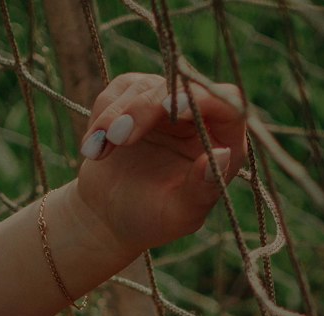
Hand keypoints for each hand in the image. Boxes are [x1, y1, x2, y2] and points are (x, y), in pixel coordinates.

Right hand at [73, 73, 246, 251]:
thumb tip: (222, 155)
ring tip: (99, 151)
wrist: (107, 218)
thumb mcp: (179, 214)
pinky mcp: (136, 98)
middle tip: (119, 138)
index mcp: (223, 146)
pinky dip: (102, 116)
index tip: (171, 106)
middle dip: (145, 108)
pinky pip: (120, 90)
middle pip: (180, 88)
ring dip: (117, 116)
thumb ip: (202, 188)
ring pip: (146, 87)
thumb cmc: (149, 221)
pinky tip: (95, 148)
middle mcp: (199, 120)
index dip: (204, 98)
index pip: (228, 104)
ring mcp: (166, 106)